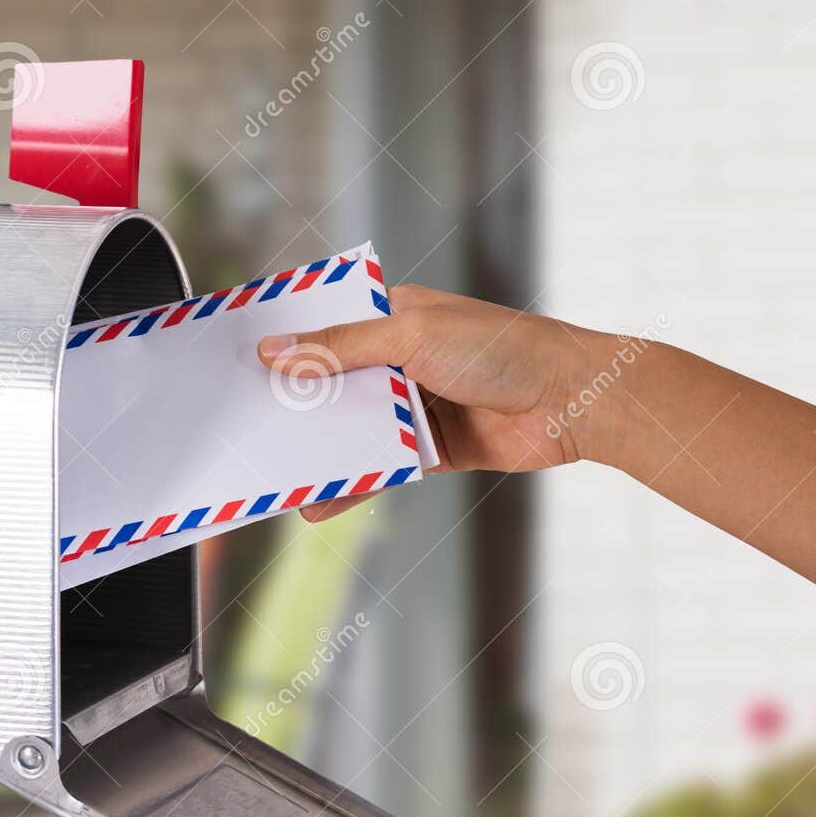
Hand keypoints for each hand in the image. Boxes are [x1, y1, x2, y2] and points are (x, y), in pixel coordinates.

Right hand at [258, 285, 610, 518]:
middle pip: (333, 381)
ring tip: (276, 472)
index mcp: (396, 313)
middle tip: (246, 423)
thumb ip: (342, 347)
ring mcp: (416, 404)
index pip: (326, 321)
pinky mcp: (432, 448)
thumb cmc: (504, 350)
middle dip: (294, 403)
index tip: (240, 361)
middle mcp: (402, 356)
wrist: (575, 403)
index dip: (285, 339)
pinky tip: (320, 503)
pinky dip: (353, 485)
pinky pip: (381, 467)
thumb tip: (277, 351)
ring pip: (354, 428)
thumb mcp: (413, 337)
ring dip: (321, 450)